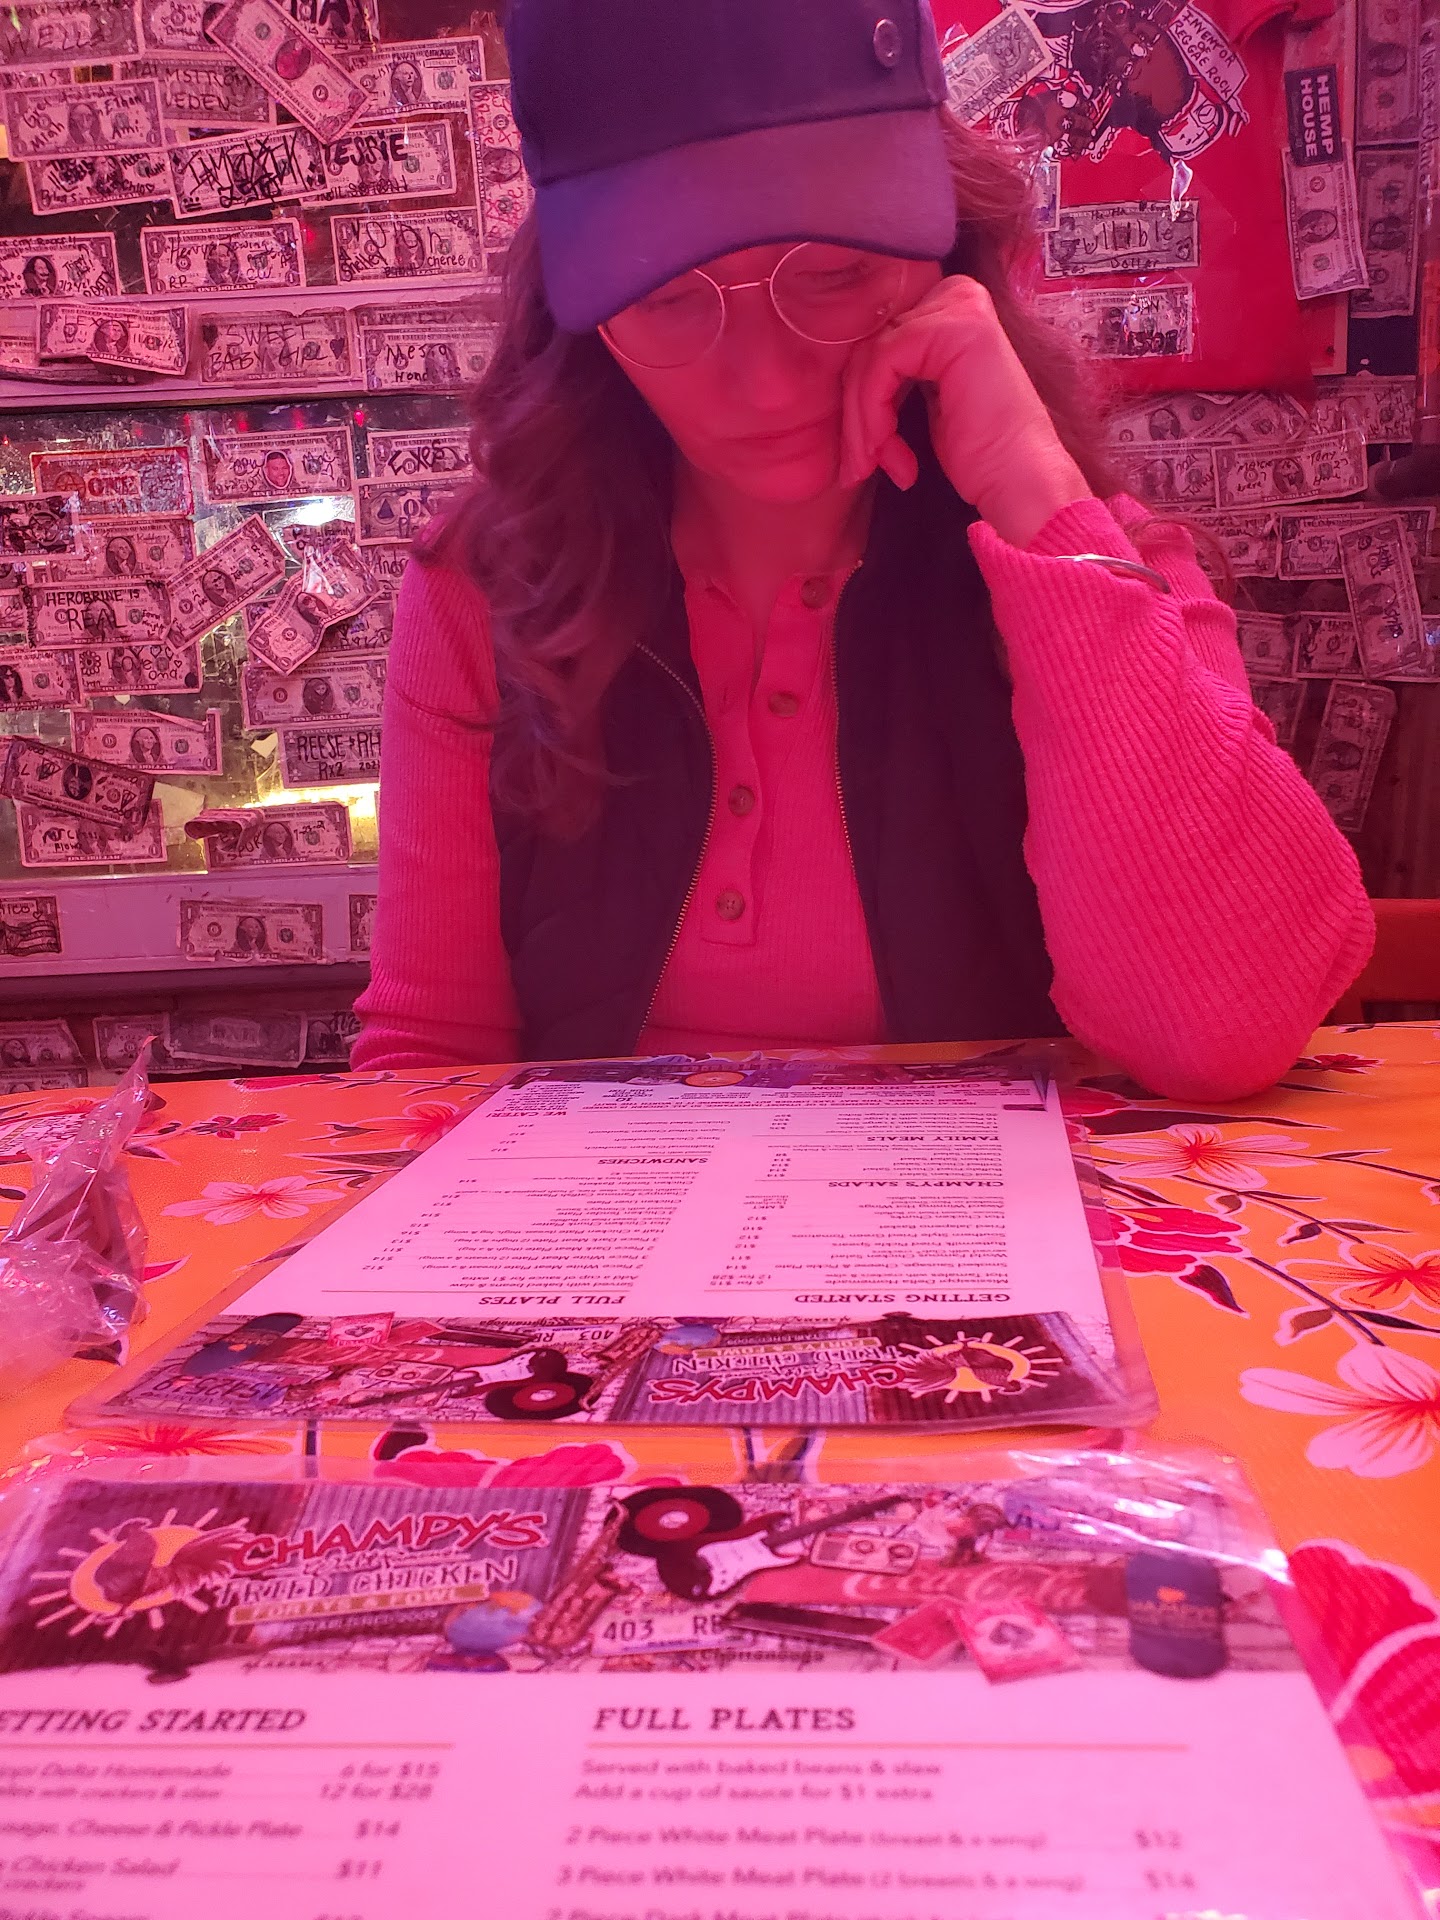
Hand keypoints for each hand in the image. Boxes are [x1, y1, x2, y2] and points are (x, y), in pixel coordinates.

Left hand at [839, 273, 1094, 547]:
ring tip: (876, 467)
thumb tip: (839, 374)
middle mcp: (957, 295)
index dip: (860, 402)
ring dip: (862, 423)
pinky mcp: (955, 326)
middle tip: (862, 467)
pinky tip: (892, 457)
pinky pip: (881, 364)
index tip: (868, 457)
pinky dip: (872, 416)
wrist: (1017, 484)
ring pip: (868, 358)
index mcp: (951, 308)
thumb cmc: (976, 454)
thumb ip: (893, 373)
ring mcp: (960, 305)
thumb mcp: (924, 401)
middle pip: (868, 346)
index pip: (876, 341)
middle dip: (857, 414)